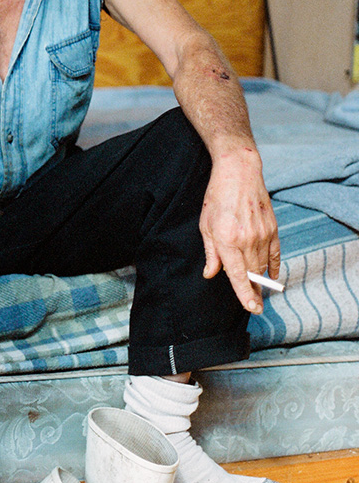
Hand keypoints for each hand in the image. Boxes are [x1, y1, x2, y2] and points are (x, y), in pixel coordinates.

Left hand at [199, 150, 279, 313]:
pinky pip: (276, 254)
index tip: (252, 308)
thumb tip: (211, 274)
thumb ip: (211, 253)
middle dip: (253, 291)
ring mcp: (262, 234)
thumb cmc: (216, 198)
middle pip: (252, 274)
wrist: (239, 174)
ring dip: (259, 278)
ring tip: (256, 289)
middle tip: (253, 305)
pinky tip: (271, 276)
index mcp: (227, 240)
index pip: (238, 275)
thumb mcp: (205, 226)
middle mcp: (247, 240)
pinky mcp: (273, 228)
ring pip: (263, 265)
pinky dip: (273, 266)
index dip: (245, 294)